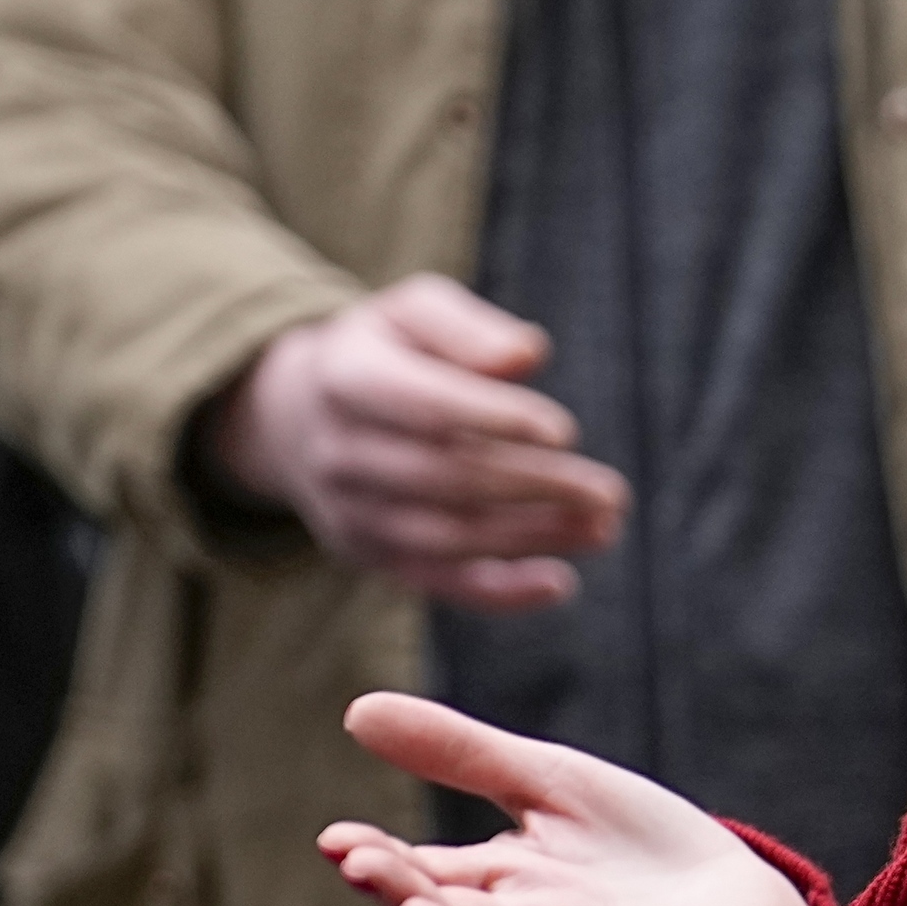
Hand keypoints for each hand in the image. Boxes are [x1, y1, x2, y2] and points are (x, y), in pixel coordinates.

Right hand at [209, 274, 631, 609]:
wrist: (296, 415)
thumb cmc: (386, 350)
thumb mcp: (413, 313)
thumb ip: (467, 328)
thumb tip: (527, 354)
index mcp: (346, 378)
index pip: (423, 406)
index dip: (493, 419)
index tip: (565, 432)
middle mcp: (339, 452)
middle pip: (444, 478)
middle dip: (534, 488)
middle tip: (611, 492)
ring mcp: (350, 511)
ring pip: (448, 536)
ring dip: (532, 538)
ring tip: (603, 528)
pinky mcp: (370, 554)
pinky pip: (436, 582)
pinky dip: (499, 592)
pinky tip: (559, 582)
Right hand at [320, 690, 817, 905]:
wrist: (739, 902)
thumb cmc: (634, 845)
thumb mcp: (548, 783)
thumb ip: (463, 755)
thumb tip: (356, 710)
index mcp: (498, 883)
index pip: (424, 873)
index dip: (379, 860)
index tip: (335, 840)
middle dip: (404, 894)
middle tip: (358, 865)